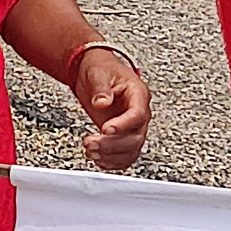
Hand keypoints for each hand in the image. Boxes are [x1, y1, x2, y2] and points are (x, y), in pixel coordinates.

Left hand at [75, 50, 150, 170]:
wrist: (96, 73)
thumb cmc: (100, 69)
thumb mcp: (97, 72)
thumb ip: (100, 88)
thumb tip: (102, 102)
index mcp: (138, 93)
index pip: (137, 114)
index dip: (123, 125)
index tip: (106, 129)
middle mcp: (140, 112)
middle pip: (135, 136)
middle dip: (112, 144)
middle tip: (91, 143)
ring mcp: (133, 126)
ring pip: (131, 149)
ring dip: (111, 155)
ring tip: (91, 151)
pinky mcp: (124, 136)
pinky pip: (125, 155)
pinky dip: (113, 161)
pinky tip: (98, 159)